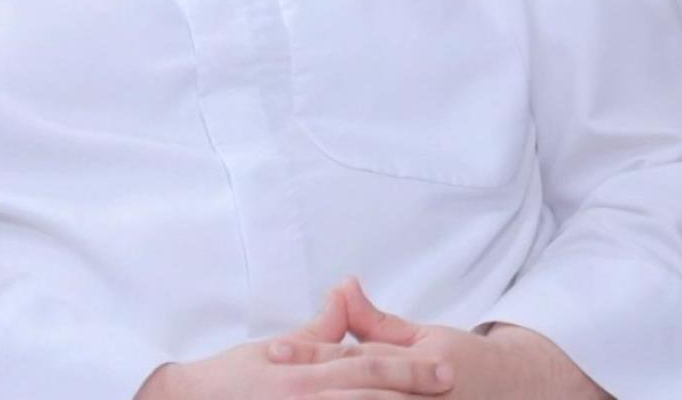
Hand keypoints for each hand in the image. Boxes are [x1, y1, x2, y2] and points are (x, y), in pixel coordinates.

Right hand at [133, 282, 456, 399]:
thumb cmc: (230, 381)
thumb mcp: (275, 349)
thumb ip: (317, 330)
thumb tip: (345, 292)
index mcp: (305, 370)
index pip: (366, 365)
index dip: (409, 366)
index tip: (445, 367)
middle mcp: (305, 394)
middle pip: (368, 392)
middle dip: (412, 389)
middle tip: (451, 384)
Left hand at [267, 276, 607, 399]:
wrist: (514, 389)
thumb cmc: (461, 359)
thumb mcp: (420, 335)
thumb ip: (375, 319)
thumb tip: (342, 284)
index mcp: (414, 362)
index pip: (355, 358)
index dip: (314, 354)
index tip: (276, 352)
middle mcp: (416, 393)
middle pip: (356, 390)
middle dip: (312, 386)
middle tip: (271, 380)